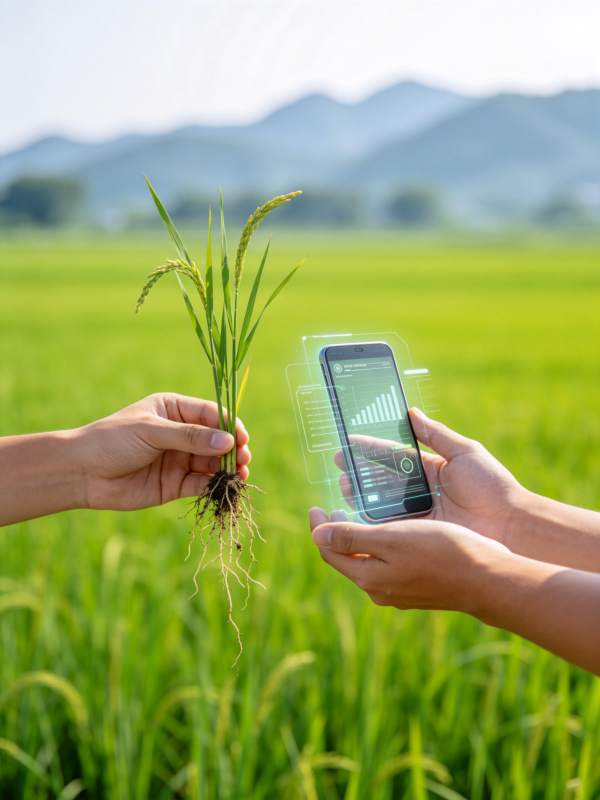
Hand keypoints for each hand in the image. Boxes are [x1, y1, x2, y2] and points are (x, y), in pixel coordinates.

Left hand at [76, 393, 250, 510]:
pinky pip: (200, 484)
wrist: (82, 473)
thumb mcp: (152, 432)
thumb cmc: (113, 440)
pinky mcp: (175, 484)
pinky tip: (221, 488)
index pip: (211, 413)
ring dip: (228, 469)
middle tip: (244, 459)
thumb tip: (229, 441)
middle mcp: (181, 433)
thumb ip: (190, 437)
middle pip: (217, 440)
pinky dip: (213, 486)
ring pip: (212, 463)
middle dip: (233, 449)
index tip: (242, 437)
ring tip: (240, 475)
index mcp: (174, 409)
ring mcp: (179, 459)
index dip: (230, 425)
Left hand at [309, 508, 508, 611]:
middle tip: (333, 507)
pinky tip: (391, 531)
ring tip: (359, 514)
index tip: (316, 505)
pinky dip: (380, 545)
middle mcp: (380, 589)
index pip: (330, 551)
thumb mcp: (391, 538)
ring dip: (359, 538)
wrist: (486, 578)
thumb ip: (352, 537)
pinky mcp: (419, 588)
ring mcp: (400, 591)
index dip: (319, 527)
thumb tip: (316, 535)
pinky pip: (388, 564)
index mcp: (369, 577)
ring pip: (368, 562)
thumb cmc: (440, 552)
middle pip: (347, 558)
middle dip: (337, 532)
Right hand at [336, 408, 522, 545]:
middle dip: (360, 475)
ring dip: (362, 497)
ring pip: (384, 504)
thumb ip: (436, 434)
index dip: (370, 450)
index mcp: (432, 470)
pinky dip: (375, 522)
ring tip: (344, 489)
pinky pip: (393, 527)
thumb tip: (411, 412)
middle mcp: (423, 492)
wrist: (512, 526)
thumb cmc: (492, 486)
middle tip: (341, 470)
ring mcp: (421, 515)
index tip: (348, 445)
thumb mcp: (465, 452)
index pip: (393, 456)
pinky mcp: (422, 536)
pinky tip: (357, 515)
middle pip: (384, 481)